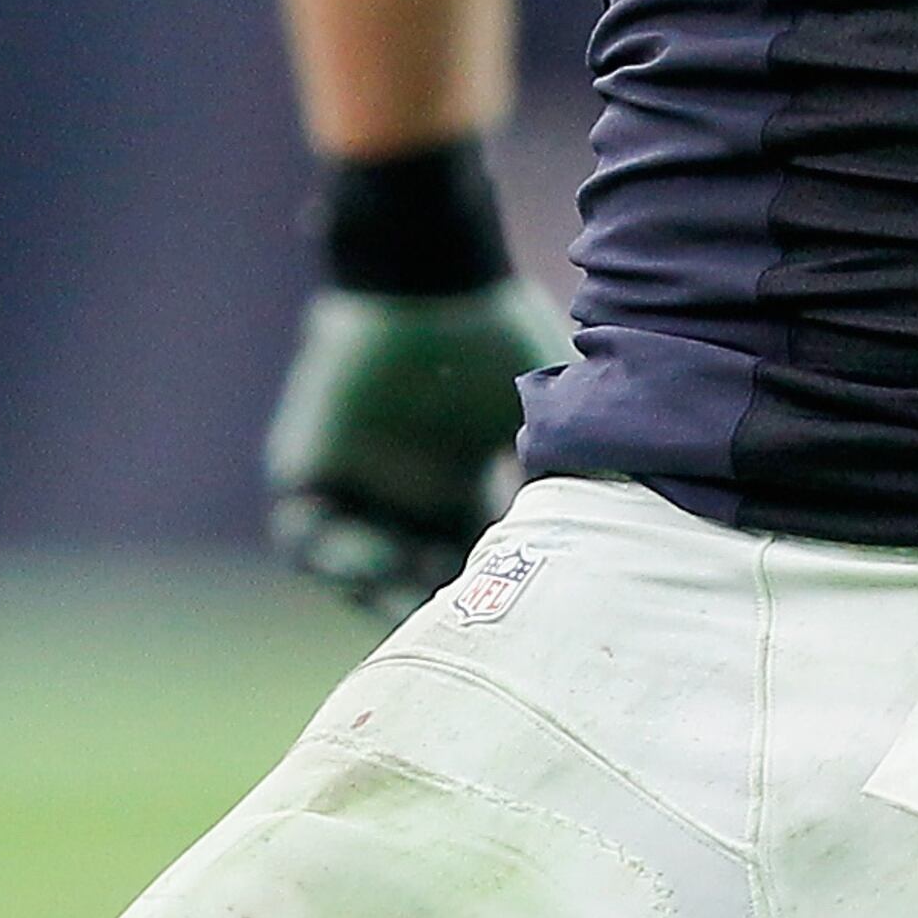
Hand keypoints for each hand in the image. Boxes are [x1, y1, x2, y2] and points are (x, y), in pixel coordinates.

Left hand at [265, 278, 570, 624]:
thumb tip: (612, 536)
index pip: (468, 564)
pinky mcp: (308, 470)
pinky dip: (334, 557)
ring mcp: (354, 484)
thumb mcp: (541, 417)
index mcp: (457, 483)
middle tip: (460, 641)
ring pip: (357, 567)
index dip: (486, 599)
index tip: (511, 621)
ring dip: (379, 595)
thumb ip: (562, 474)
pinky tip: (373, 560)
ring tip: (412, 604)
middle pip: (412, 577)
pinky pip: (305, 535)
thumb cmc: (491, 332)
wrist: (426, 277)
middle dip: (432, 614)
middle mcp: (404, 491)